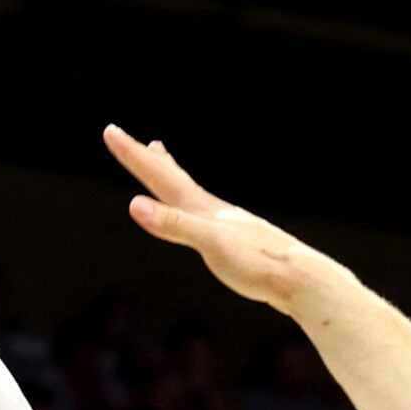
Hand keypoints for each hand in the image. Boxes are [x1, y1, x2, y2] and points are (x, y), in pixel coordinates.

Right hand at [105, 125, 319, 311]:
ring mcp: (227, 225)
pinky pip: (204, 216)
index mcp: (202, 209)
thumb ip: (173, 224)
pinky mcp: (237, 243)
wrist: (301, 279)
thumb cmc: (256, 265)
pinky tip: (200, 213)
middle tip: (135, 140)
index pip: (159, 175)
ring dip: (172, 175)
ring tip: (163, 159)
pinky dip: (191, 205)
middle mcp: (213, 211)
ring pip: (190, 194)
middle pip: (174, 178)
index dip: (132, 154)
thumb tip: (134, 205)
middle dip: (149, 160)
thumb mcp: (209, 244)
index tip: (110, 130)